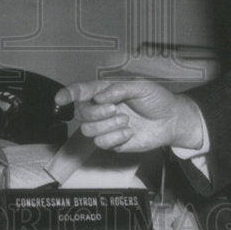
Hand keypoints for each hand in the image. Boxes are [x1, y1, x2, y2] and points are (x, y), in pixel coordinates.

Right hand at [55, 79, 203, 151]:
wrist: (170, 121)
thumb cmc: (157, 99)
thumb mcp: (141, 86)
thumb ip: (119, 89)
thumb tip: (100, 96)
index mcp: (106, 91)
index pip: (81, 91)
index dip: (68, 94)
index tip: (60, 99)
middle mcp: (102, 108)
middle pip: (81, 112)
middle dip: (96, 112)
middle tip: (116, 110)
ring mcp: (106, 126)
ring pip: (88, 130)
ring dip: (107, 126)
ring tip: (126, 121)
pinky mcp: (112, 142)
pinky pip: (101, 143)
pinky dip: (115, 138)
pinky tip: (129, 132)